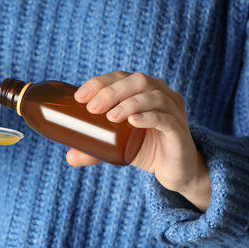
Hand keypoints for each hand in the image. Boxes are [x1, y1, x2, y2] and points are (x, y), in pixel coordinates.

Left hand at [69, 71, 211, 211]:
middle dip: (112, 91)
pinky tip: (134, 122)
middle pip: (137, 81)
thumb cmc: (147, 148)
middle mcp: (161, 93)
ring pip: (153, 96)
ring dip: (129, 103)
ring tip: (111, 117)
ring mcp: (173, 110)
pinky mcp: (180, 130)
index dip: (100, 83)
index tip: (79, 97)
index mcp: (143, 90)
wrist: (176, 170)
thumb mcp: (117, 145)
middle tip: (92, 108)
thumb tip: (69, 156)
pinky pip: (166, 119)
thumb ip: (95, 148)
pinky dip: (149, 117)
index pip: (120, 77)